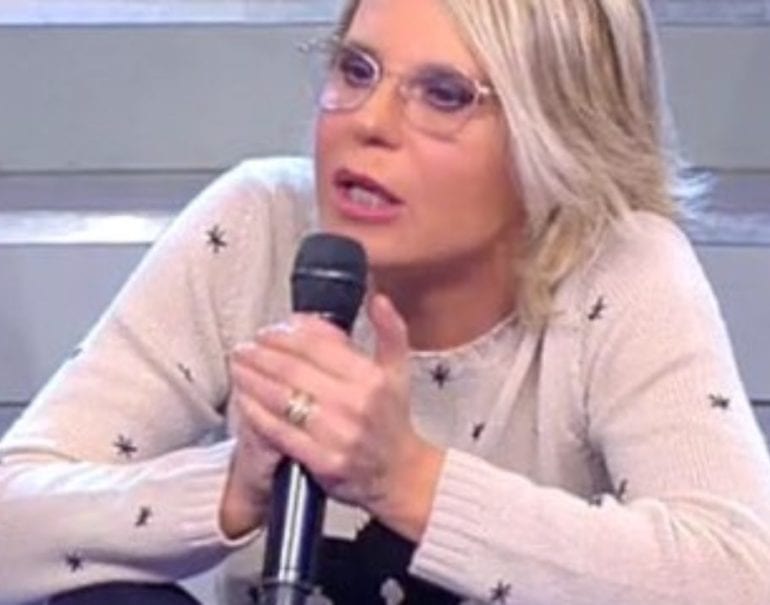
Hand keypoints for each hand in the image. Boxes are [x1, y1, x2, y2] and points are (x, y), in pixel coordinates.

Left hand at [230, 293, 444, 540]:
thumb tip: (378, 299)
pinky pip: (279, 431)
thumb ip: (391, 331)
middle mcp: (354, 403)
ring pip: (281, 398)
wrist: (400, 476)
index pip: (316, 345)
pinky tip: (244, 400)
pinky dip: (256, 413)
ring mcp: (337, 433)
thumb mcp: (400, 371)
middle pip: (292, 370)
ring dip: (251, 380)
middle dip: (260, 355)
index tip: (267, 332)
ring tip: (238, 368)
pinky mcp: (321, 460)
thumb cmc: (394, 422)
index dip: (284, 335)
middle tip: (243, 348)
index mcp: (371, 377)